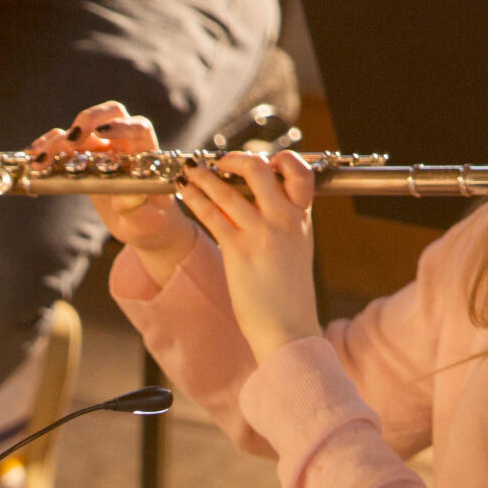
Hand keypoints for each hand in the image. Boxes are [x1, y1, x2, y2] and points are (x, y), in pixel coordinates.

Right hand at [28, 101, 194, 277]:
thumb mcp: (147, 220)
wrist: (141, 223)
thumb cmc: (149, 220)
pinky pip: (63, 143)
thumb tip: (126, 197)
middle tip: (71, 142)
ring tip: (41, 160)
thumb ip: (139, 209)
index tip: (104, 133)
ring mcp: (102, 148)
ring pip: (80, 130)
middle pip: (109, 114)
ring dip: (58, 140)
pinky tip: (33, 156)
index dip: (122, 126)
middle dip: (88, 121)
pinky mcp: (83, 157)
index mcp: (145, 152)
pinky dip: (47, 146)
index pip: (138, 127)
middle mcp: (124, 143)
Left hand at [173, 149, 321, 361]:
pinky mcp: (238, 249)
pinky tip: (185, 193)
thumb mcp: (297, 250)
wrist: (287, 327)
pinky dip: (195, 199)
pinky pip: (211, 215)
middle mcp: (284, 219)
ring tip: (190, 170)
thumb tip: (262, 207)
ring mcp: (261, 232)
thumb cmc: (288, 295)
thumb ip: (284, 224)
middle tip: (219, 162)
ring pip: (228, 190)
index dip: (280, 159)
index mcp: (302, 218)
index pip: (299, 172)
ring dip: (204, 176)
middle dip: (235, 160)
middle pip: (260, 169)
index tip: (261, 161)